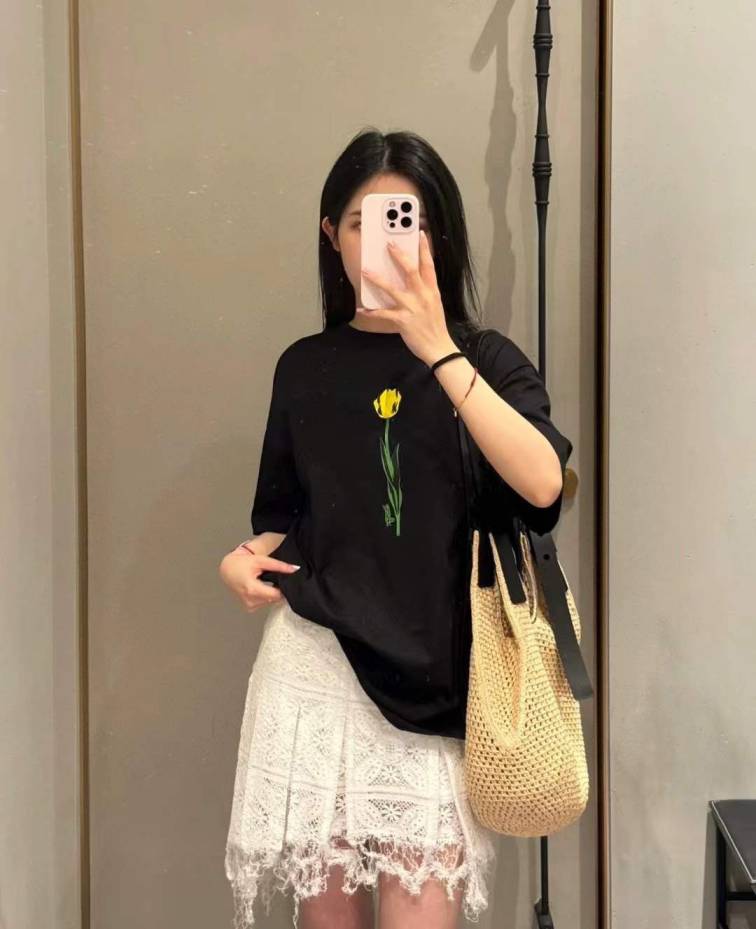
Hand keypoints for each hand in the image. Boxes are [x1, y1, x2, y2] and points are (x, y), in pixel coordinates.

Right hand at [218, 548, 298, 612]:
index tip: (284, 581)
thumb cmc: (242, 564)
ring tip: (265, 582)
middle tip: (273, 579)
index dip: (283, 589)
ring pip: (270, 601)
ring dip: (271, 593)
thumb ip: (279, 565)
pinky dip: (265, 596)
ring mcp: (249, 605)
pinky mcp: (249, 607)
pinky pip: (264, 603)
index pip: (277, 595)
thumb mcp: (261, 561)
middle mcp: (250, 600)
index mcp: (253, 590)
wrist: (228, 569)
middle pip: (274, 599)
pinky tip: (261, 588)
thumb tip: (294, 569)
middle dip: (277, 589)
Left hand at [358, 230, 456, 365]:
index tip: (420, 234)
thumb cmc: (435, 327)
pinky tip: (361, 309)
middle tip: (389, 244)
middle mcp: (423, 295)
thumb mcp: (434, 304)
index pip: (429, 265)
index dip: (424, 248)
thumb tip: (413, 281)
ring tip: (366, 271)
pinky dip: (371, 312)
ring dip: (377, 279)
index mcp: (432, 290)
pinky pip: (384, 314)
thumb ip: (425, 291)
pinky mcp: (403, 320)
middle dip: (399, 255)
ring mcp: (413, 307)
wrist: (439, 348)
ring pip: (392, 289)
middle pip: (410, 270)